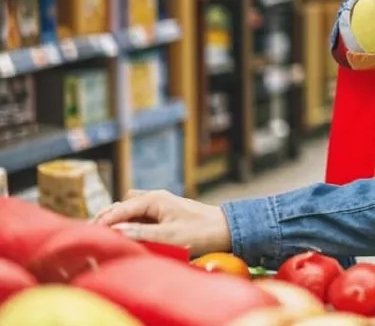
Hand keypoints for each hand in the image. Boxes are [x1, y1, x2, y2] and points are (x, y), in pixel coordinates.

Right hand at [95, 189, 231, 256]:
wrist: (226, 229)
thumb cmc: (200, 232)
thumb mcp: (169, 236)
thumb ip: (141, 233)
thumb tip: (115, 230)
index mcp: (154, 199)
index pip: (121, 208)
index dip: (103, 220)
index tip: (87, 232)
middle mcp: (155, 198)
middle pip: (123, 204)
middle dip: (108, 216)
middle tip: (91, 232)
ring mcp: (160, 205)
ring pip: (131, 208)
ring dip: (119, 218)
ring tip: (105, 234)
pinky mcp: (164, 214)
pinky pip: (140, 215)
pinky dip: (130, 222)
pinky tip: (125, 234)